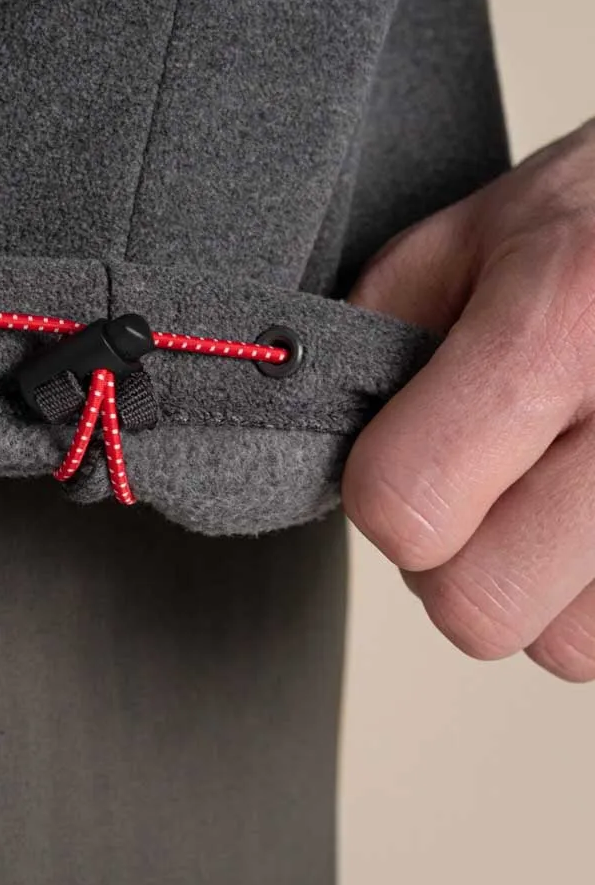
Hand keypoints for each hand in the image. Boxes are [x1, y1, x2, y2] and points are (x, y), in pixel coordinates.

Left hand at [343, 119, 594, 681]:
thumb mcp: (463, 239)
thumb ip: (374, 339)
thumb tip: (317, 441)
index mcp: (561, 322)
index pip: (406, 504)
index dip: (382, 496)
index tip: (401, 461)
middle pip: (479, 606)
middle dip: (452, 562)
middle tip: (481, 488)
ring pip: (566, 645)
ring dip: (536, 590)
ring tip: (558, 497)